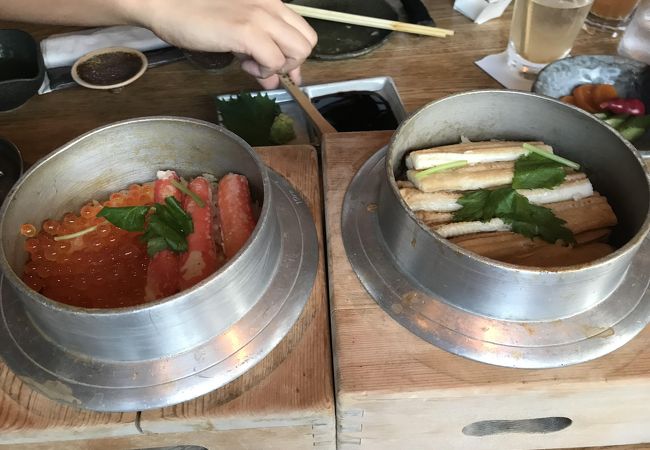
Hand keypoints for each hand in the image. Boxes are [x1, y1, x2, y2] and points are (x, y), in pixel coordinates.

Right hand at [135, 0, 316, 85]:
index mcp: (270, 2)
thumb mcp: (236, 33)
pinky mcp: (247, 31)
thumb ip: (259, 53)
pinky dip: (263, 71)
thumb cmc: (195, 15)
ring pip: (298, 52)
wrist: (165, 4)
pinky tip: (243, 66)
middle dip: (291, 63)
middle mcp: (271, 5)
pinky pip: (275, 61)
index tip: (279, 70)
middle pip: (308, 43)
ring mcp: (260, 17)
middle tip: (263, 66)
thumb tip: (274, 81)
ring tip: (251, 65)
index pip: (303, 32)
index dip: (294, 56)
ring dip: (278, 67)